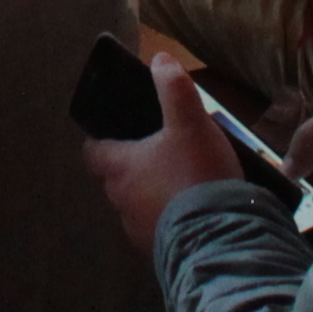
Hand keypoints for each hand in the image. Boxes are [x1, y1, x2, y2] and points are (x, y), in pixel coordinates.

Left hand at [88, 56, 242, 252]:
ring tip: (180, 183)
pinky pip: (158, 229)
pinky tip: (192, 213)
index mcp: (119, 168)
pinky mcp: (159, 253)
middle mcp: (120, 202)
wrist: (219, 238)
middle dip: (132, 167)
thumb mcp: (190, 123)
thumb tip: (159, 59)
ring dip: (151, 195)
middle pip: (115, 178)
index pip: (92, 152)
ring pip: (136, 206)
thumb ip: (174, 88)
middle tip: (159, 153)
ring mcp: (138, 231)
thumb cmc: (196, 174)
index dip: (100, 141)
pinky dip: (168, 219)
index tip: (115, 133)